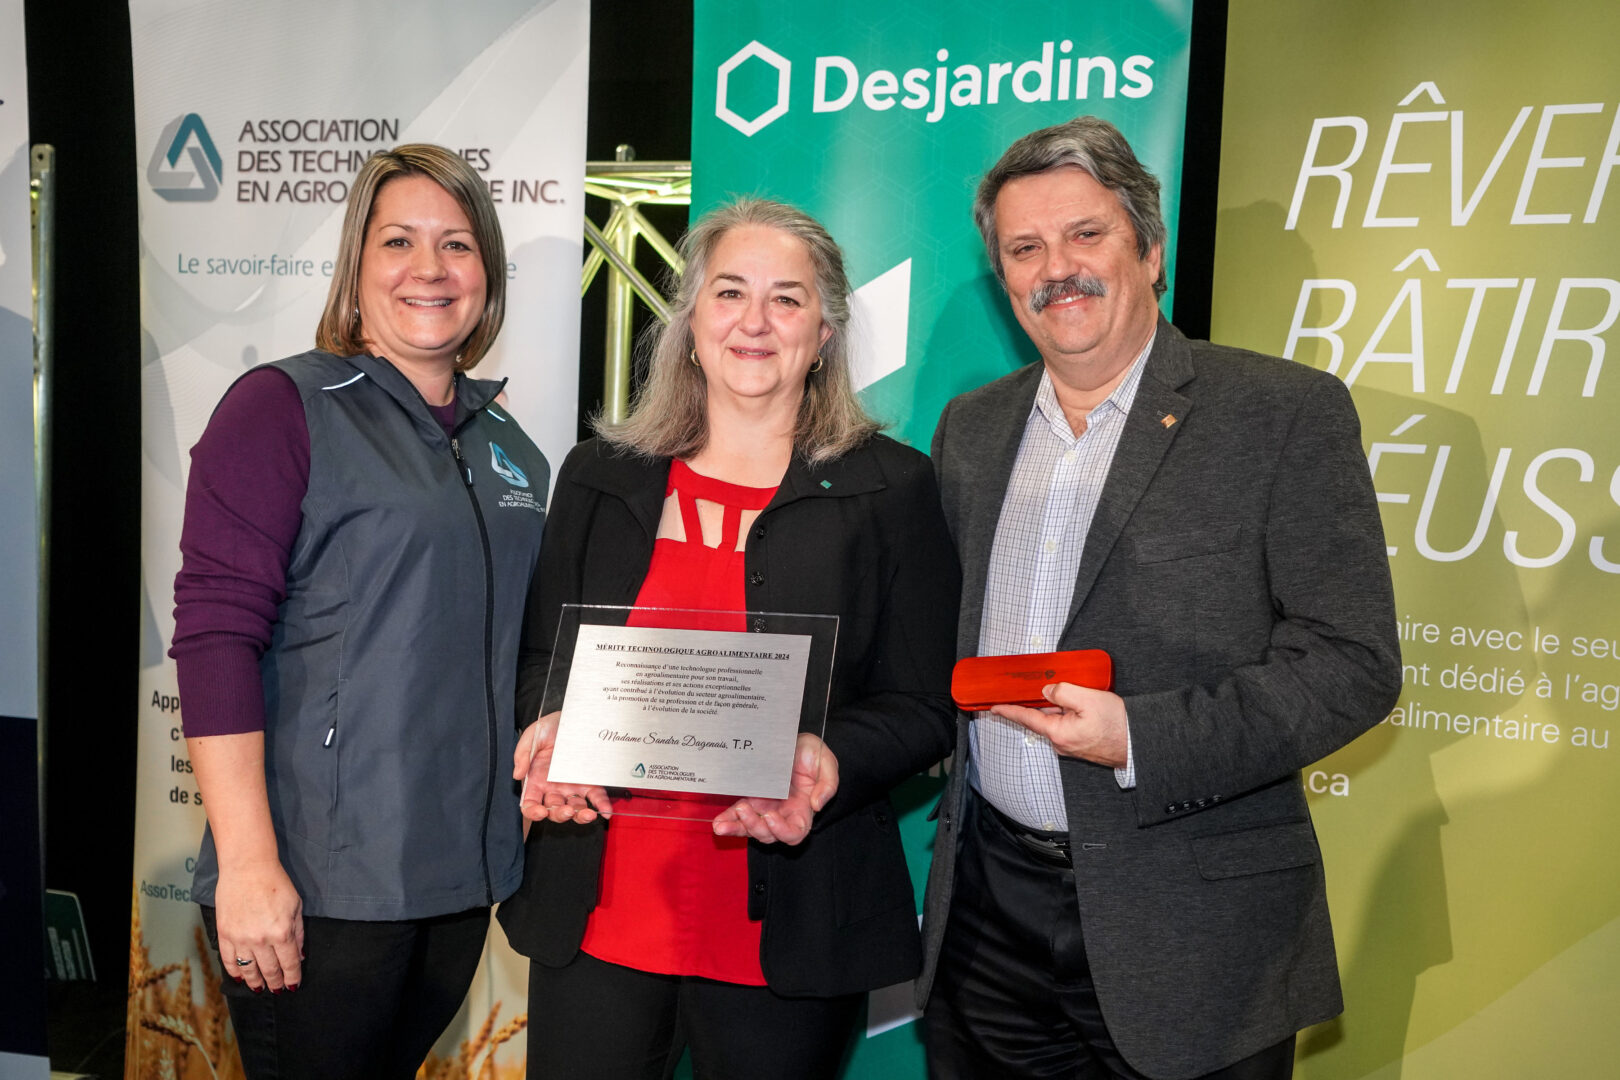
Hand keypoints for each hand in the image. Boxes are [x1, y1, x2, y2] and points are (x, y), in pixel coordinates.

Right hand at [214, 860, 303, 991]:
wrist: (247, 868)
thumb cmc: (275, 883)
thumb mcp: (296, 906)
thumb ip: (298, 933)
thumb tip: (299, 955)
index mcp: (282, 933)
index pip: (289, 964)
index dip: (292, 977)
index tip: (293, 985)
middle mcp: (260, 940)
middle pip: (270, 970)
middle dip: (276, 983)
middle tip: (278, 990)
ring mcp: (240, 939)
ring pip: (249, 970)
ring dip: (256, 982)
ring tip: (260, 988)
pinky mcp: (224, 934)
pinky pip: (229, 960)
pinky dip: (234, 972)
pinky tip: (240, 977)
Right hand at [513, 712, 612, 824]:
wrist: (568, 717)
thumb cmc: (547, 729)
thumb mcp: (531, 737)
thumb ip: (522, 755)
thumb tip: (517, 775)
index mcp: (536, 782)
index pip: (531, 805)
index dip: (533, 812)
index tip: (540, 812)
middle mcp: (553, 789)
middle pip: (554, 811)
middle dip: (560, 814)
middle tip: (567, 811)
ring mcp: (572, 786)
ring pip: (575, 808)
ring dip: (581, 815)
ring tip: (588, 814)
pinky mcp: (589, 781)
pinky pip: (596, 796)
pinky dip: (601, 805)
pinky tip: (605, 811)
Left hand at [712, 732, 838, 845]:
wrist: (797, 743)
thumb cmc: (814, 755)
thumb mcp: (827, 764)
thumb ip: (828, 784)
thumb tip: (817, 804)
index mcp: (802, 811)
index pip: (794, 833)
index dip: (782, 830)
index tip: (770, 816)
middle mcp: (783, 814)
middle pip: (768, 834)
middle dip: (754, 827)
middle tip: (743, 809)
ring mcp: (766, 808)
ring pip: (750, 828)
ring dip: (737, 828)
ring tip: (721, 826)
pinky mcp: (752, 799)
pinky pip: (739, 815)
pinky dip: (729, 820)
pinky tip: (719, 823)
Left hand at [990, 682, 1129, 767]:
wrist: (1139, 744)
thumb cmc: (1117, 725)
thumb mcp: (1087, 699)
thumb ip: (1062, 692)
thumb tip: (1047, 691)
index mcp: (1058, 732)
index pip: (1027, 718)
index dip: (1009, 711)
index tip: (994, 707)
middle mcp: (1061, 743)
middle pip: (1043, 717)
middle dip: (1043, 702)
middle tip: (1045, 688)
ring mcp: (1071, 746)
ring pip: (1057, 720)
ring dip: (1061, 707)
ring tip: (1077, 695)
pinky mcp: (1080, 745)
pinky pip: (1068, 725)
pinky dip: (1069, 714)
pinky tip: (1082, 705)